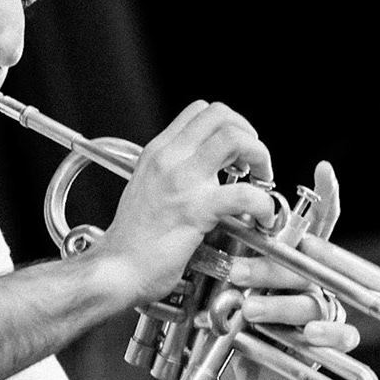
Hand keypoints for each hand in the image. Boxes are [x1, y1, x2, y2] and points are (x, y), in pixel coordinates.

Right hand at [93, 100, 278, 305]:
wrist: (116, 269)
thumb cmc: (132, 240)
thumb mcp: (147, 189)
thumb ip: (173, 173)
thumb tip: (205, 170)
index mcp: (158, 152)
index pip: (200, 110)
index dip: (229, 124)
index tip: (238, 149)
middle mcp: (170, 159)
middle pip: (222, 115)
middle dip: (250, 134)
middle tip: (255, 162)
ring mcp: (183, 182)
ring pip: (236, 140)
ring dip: (261, 156)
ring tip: (262, 182)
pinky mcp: (197, 210)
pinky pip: (245, 194)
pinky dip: (264, 204)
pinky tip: (263, 217)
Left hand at [214, 160, 361, 379]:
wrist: (233, 370)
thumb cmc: (230, 318)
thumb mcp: (223, 280)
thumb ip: (227, 250)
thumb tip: (211, 212)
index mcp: (292, 258)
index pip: (314, 222)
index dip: (325, 196)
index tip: (323, 169)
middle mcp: (312, 278)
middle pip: (305, 262)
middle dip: (268, 267)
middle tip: (234, 271)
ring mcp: (322, 308)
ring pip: (313, 297)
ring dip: (279, 304)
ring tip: (247, 311)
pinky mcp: (328, 340)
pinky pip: (342, 332)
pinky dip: (327, 332)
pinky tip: (308, 333)